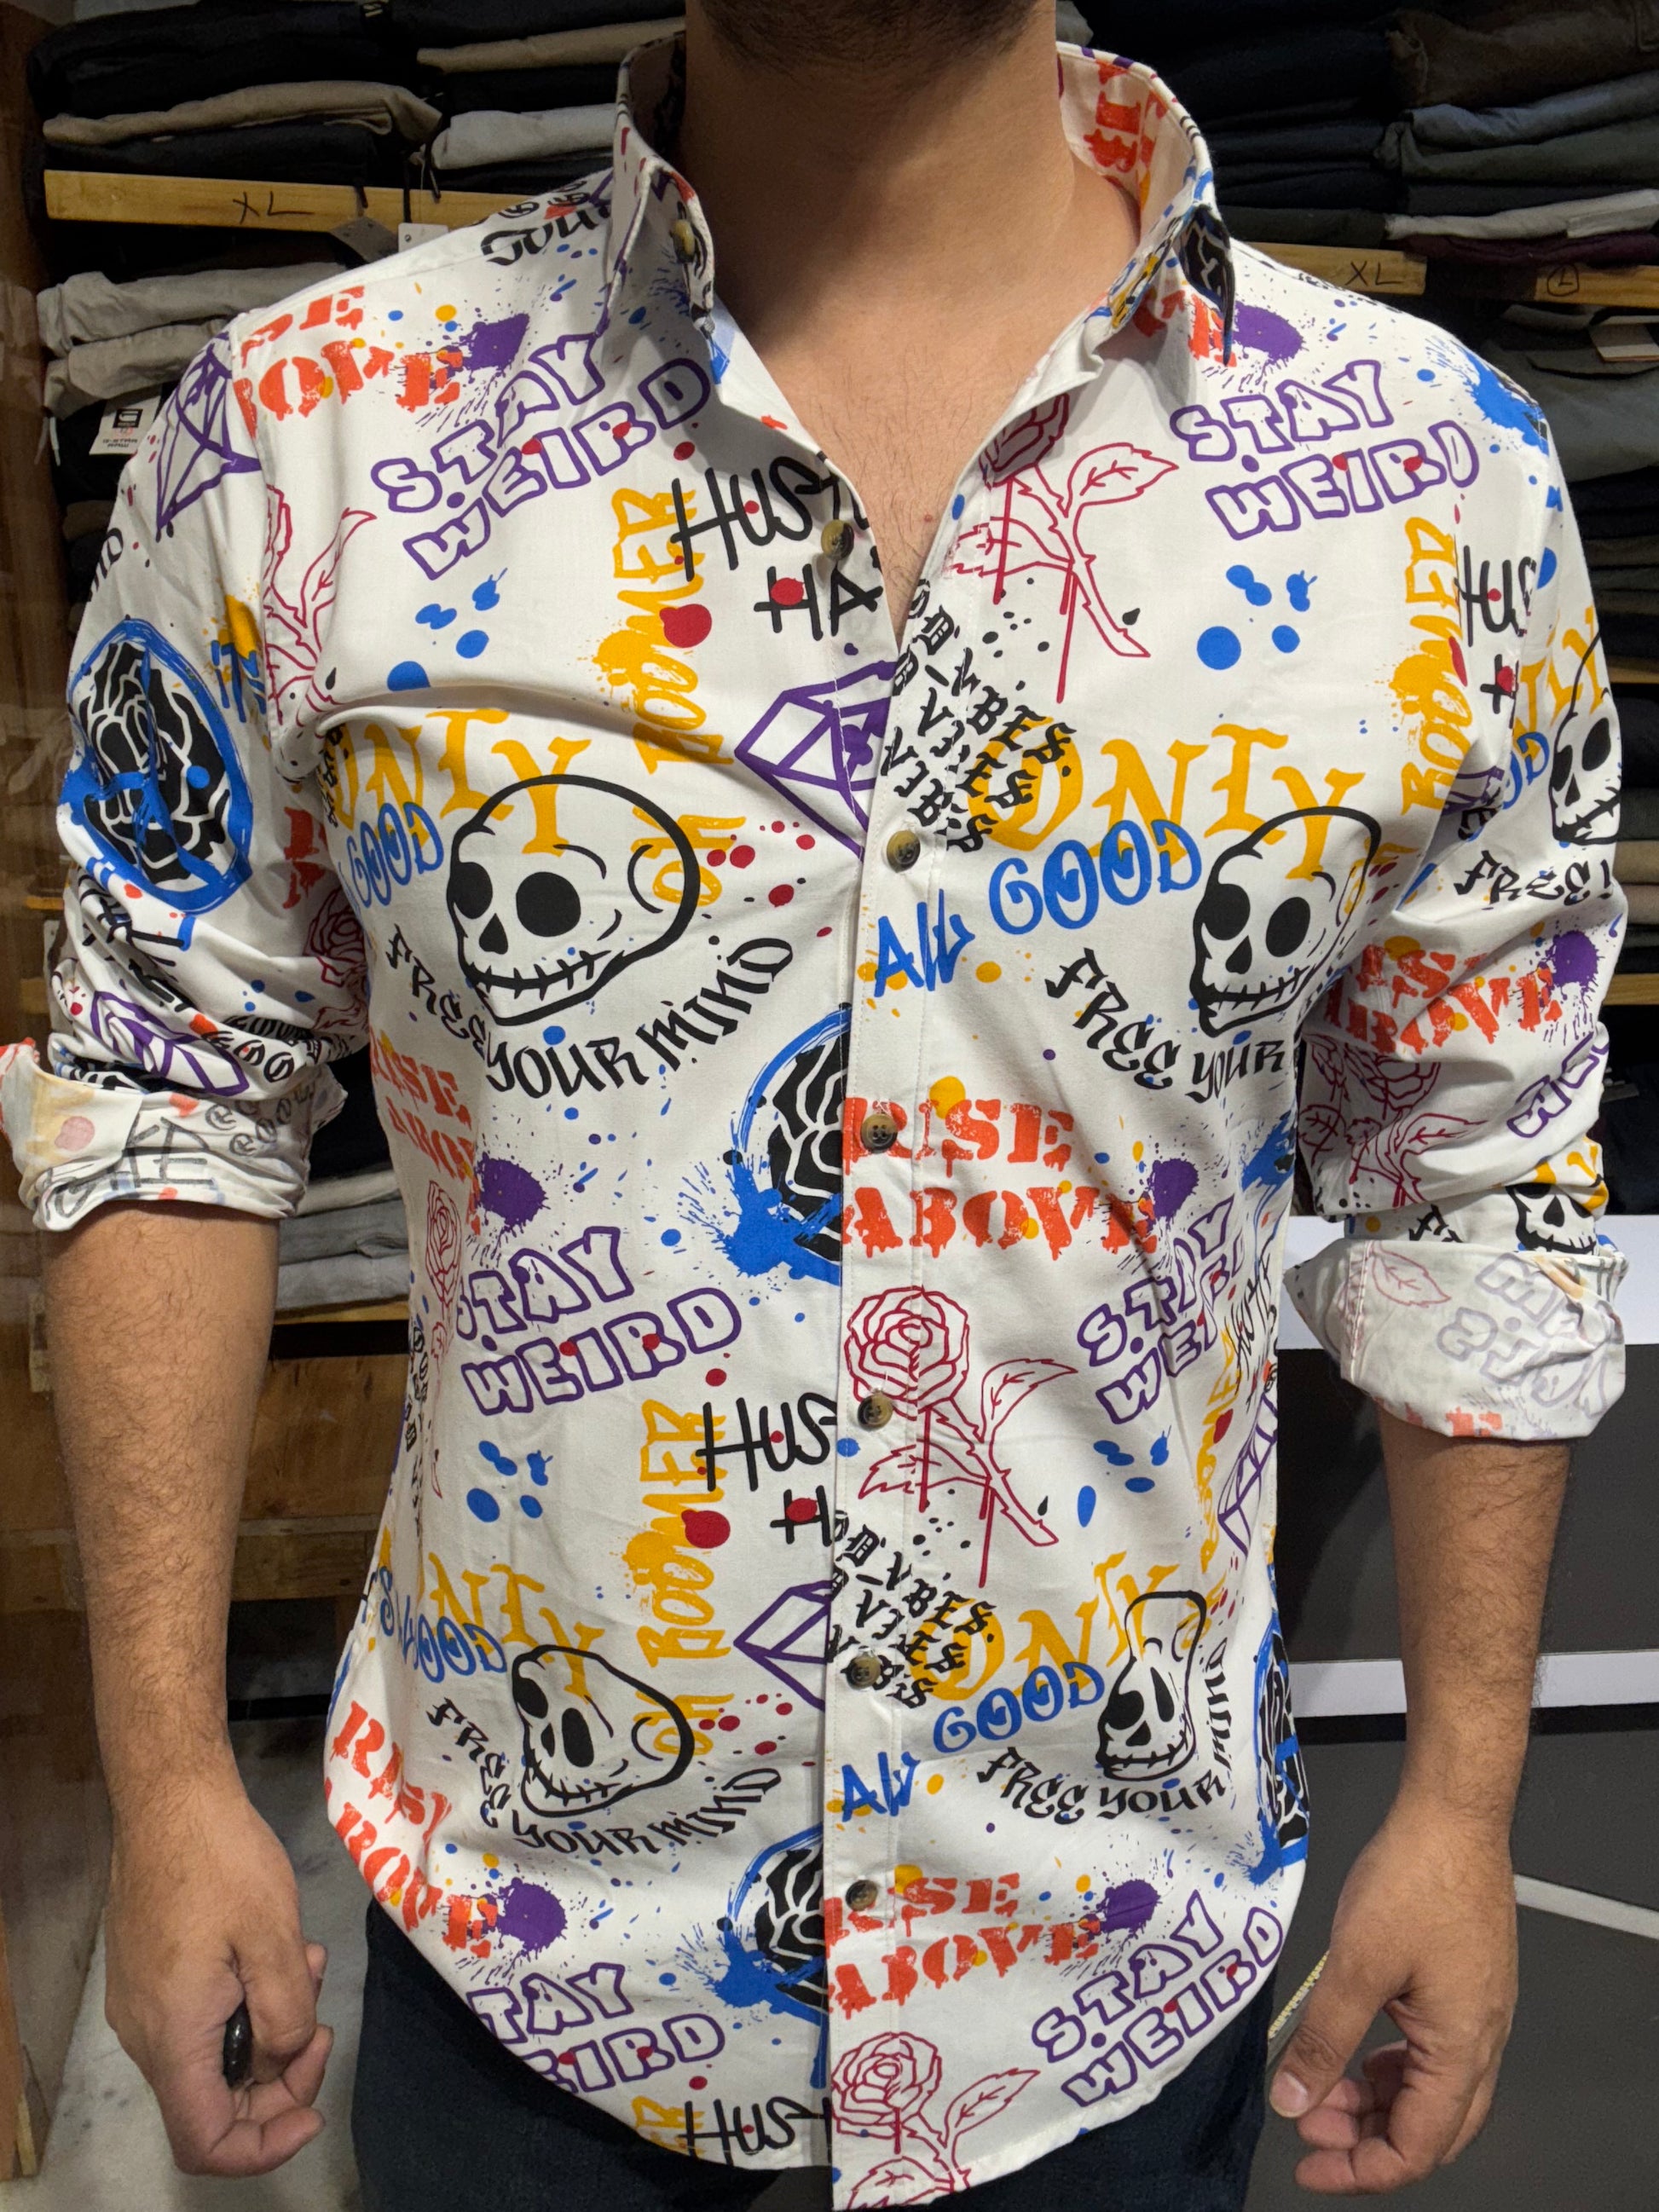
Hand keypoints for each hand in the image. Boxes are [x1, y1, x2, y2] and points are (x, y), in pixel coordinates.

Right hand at [103, 1773, 332, 2175]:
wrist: (170, 1797)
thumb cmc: (223, 1860)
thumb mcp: (274, 1938)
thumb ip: (287, 2013)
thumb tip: (287, 2057)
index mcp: (173, 2035)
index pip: (205, 2141)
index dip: (262, 2147)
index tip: (311, 2111)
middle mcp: (146, 2034)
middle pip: (212, 2102)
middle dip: (279, 2076)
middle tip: (322, 2024)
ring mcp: (142, 2004)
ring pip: (210, 2055)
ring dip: (268, 2029)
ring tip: (307, 1968)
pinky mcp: (148, 1975)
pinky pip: (198, 2019)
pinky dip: (245, 2003)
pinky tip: (277, 1954)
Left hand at [1269, 1796, 1516, 2193]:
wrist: (1452, 1817)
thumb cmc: (1417, 1878)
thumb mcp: (1355, 1965)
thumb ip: (1322, 2040)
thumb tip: (1294, 2101)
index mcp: (1463, 2049)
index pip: (1418, 2146)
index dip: (1360, 2168)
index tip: (1309, 2164)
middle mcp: (1481, 2041)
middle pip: (1429, 2129)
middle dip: (1365, 2139)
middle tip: (1309, 2128)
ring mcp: (1476, 2014)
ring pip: (1428, 2090)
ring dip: (1373, 2100)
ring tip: (1319, 2087)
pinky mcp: (1464, 1987)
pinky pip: (1429, 2052)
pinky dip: (1388, 2065)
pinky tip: (1352, 2051)